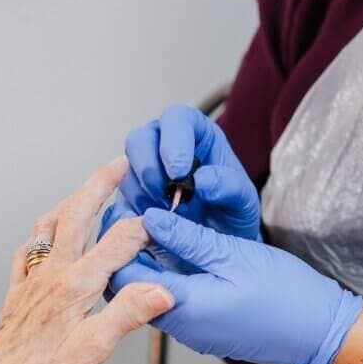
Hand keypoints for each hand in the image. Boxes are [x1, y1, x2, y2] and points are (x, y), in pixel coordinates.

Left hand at [0, 159, 173, 363]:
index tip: (162, 216)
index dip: (144, 225)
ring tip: (86, 189)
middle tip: (120, 165)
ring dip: (71, 202)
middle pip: (78, 214)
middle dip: (100, 185)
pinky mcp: (18, 290)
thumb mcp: (93, 349)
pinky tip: (46, 235)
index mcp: (75, 284)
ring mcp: (32, 278)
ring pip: (51, 224)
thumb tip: (162, 290)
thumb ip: (128, 313)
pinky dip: (42, 232)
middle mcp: (52, 273)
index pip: (119, 241)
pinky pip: (29, 249)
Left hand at [116, 209, 362, 363]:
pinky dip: (164, 275)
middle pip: (130, 290)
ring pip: (149, 295)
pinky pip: (170, 301)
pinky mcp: (203, 329)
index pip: (124, 279)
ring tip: (152, 226)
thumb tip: (151, 219)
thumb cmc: (285, 295)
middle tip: (133, 215)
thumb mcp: (234, 255)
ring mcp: (192, 330)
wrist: (318, 332)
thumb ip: (187, 239)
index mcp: (183, 307)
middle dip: (126, 252)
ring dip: (146, 263)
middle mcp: (180, 325)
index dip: (118, 243)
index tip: (124, 212)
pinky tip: (174, 250)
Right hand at [120, 105, 260, 240]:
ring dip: (144, 196)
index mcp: (195, 134)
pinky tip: (155, 228)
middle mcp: (163, 146)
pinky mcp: (130, 198)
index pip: (177, 118)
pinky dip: (133, 216)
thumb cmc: (232, 214)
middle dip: (150, 170)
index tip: (179, 172)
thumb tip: (202, 181)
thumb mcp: (243, 201)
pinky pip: (119, 200)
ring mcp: (144, 172)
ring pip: (124, 171)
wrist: (220, 244)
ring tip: (171, 217)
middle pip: (139, 139)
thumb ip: (228, 186)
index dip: (174, 141)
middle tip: (168, 198)